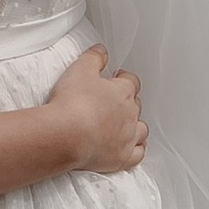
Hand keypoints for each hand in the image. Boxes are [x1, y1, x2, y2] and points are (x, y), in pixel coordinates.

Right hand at [44, 44, 145, 175]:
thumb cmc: (72, 103)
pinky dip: (136, 151)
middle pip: (136, 106)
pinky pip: (138, 155)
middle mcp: (129, 115)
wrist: (66, 135)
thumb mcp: (80, 69)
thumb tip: (101, 50)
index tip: (118, 78)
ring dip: (136, 127)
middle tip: (114, 102)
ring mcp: (127, 138)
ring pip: (141, 131)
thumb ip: (93, 58)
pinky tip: (130, 149)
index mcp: (122, 92)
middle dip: (128, 103)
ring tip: (126, 125)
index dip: (125, 79)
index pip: (132, 82)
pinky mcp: (121, 158)